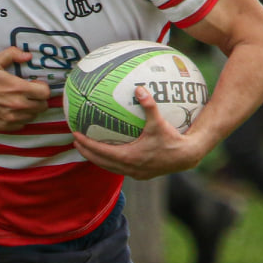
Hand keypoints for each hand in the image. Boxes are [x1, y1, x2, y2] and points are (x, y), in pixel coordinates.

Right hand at [0, 46, 48, 131]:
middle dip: (39, 99)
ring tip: (20, 101)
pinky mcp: (3, 127)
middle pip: (42, 106)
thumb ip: (13, 55)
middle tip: (29, 93)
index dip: (42, 88)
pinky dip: (21, 119)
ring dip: (30, 109)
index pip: (45, 93)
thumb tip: (28, 55)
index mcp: (17, 88)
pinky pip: (21, 125)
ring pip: (33, 116)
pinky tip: (12, 110)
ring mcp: (10, 118)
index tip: (35, 84)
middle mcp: (17, 105)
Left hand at [71, 85, 215, 179]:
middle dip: (86, 152)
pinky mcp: (141, 174)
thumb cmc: (172, 139)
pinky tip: (109, 152)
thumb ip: (148, 105)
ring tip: (87, 148)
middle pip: (100, 161)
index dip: (86, 143)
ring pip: (109, 167)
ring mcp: (135, 173)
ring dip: (96, 158)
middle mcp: (129, 167)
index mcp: (129, 156)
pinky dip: (110, 161)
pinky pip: (119, 168)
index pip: (100, 151)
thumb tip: (139, 88)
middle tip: (75, 141)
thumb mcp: (159, 121)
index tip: (75, 135)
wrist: (187, 156)